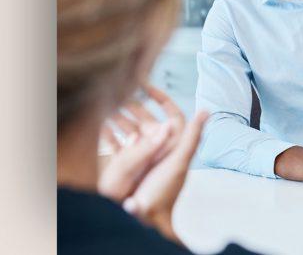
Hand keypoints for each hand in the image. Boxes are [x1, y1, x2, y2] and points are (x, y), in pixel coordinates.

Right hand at [97, 84, 208, 243]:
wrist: (149, 217)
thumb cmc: (166, 191)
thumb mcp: (180, 161)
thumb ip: (192, 136)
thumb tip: (205, 110)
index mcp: (174, 143)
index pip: (172, 114)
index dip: (162, 98)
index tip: (147, 86)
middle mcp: (160, 148)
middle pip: (147, 119)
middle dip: (132, 104)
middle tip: (117, 92)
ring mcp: (144, 156)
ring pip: (131, 128)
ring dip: (118, 116)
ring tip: (104, 106)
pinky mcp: (130, 165)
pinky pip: (119, 143)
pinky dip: (110, 133)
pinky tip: (97, 126)